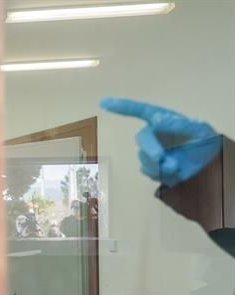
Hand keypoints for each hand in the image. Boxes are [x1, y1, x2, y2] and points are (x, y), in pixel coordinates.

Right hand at [100, 97, 220, 186]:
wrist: (209, 165)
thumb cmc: (205, 142)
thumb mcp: (199, 129)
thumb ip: (179, 124)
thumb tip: (156, 120)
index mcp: (163, 120)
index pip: (141, 111)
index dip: (123, 106)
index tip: (104, 102)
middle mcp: (154, 135)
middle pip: (142, 139)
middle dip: (150, 149)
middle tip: (161, 158)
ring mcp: (152, 152)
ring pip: (145, 158)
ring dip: (160, 164)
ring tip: (177, 167)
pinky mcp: (153, 168)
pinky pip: (149, 171)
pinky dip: (161, 173)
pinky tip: (174, 172)